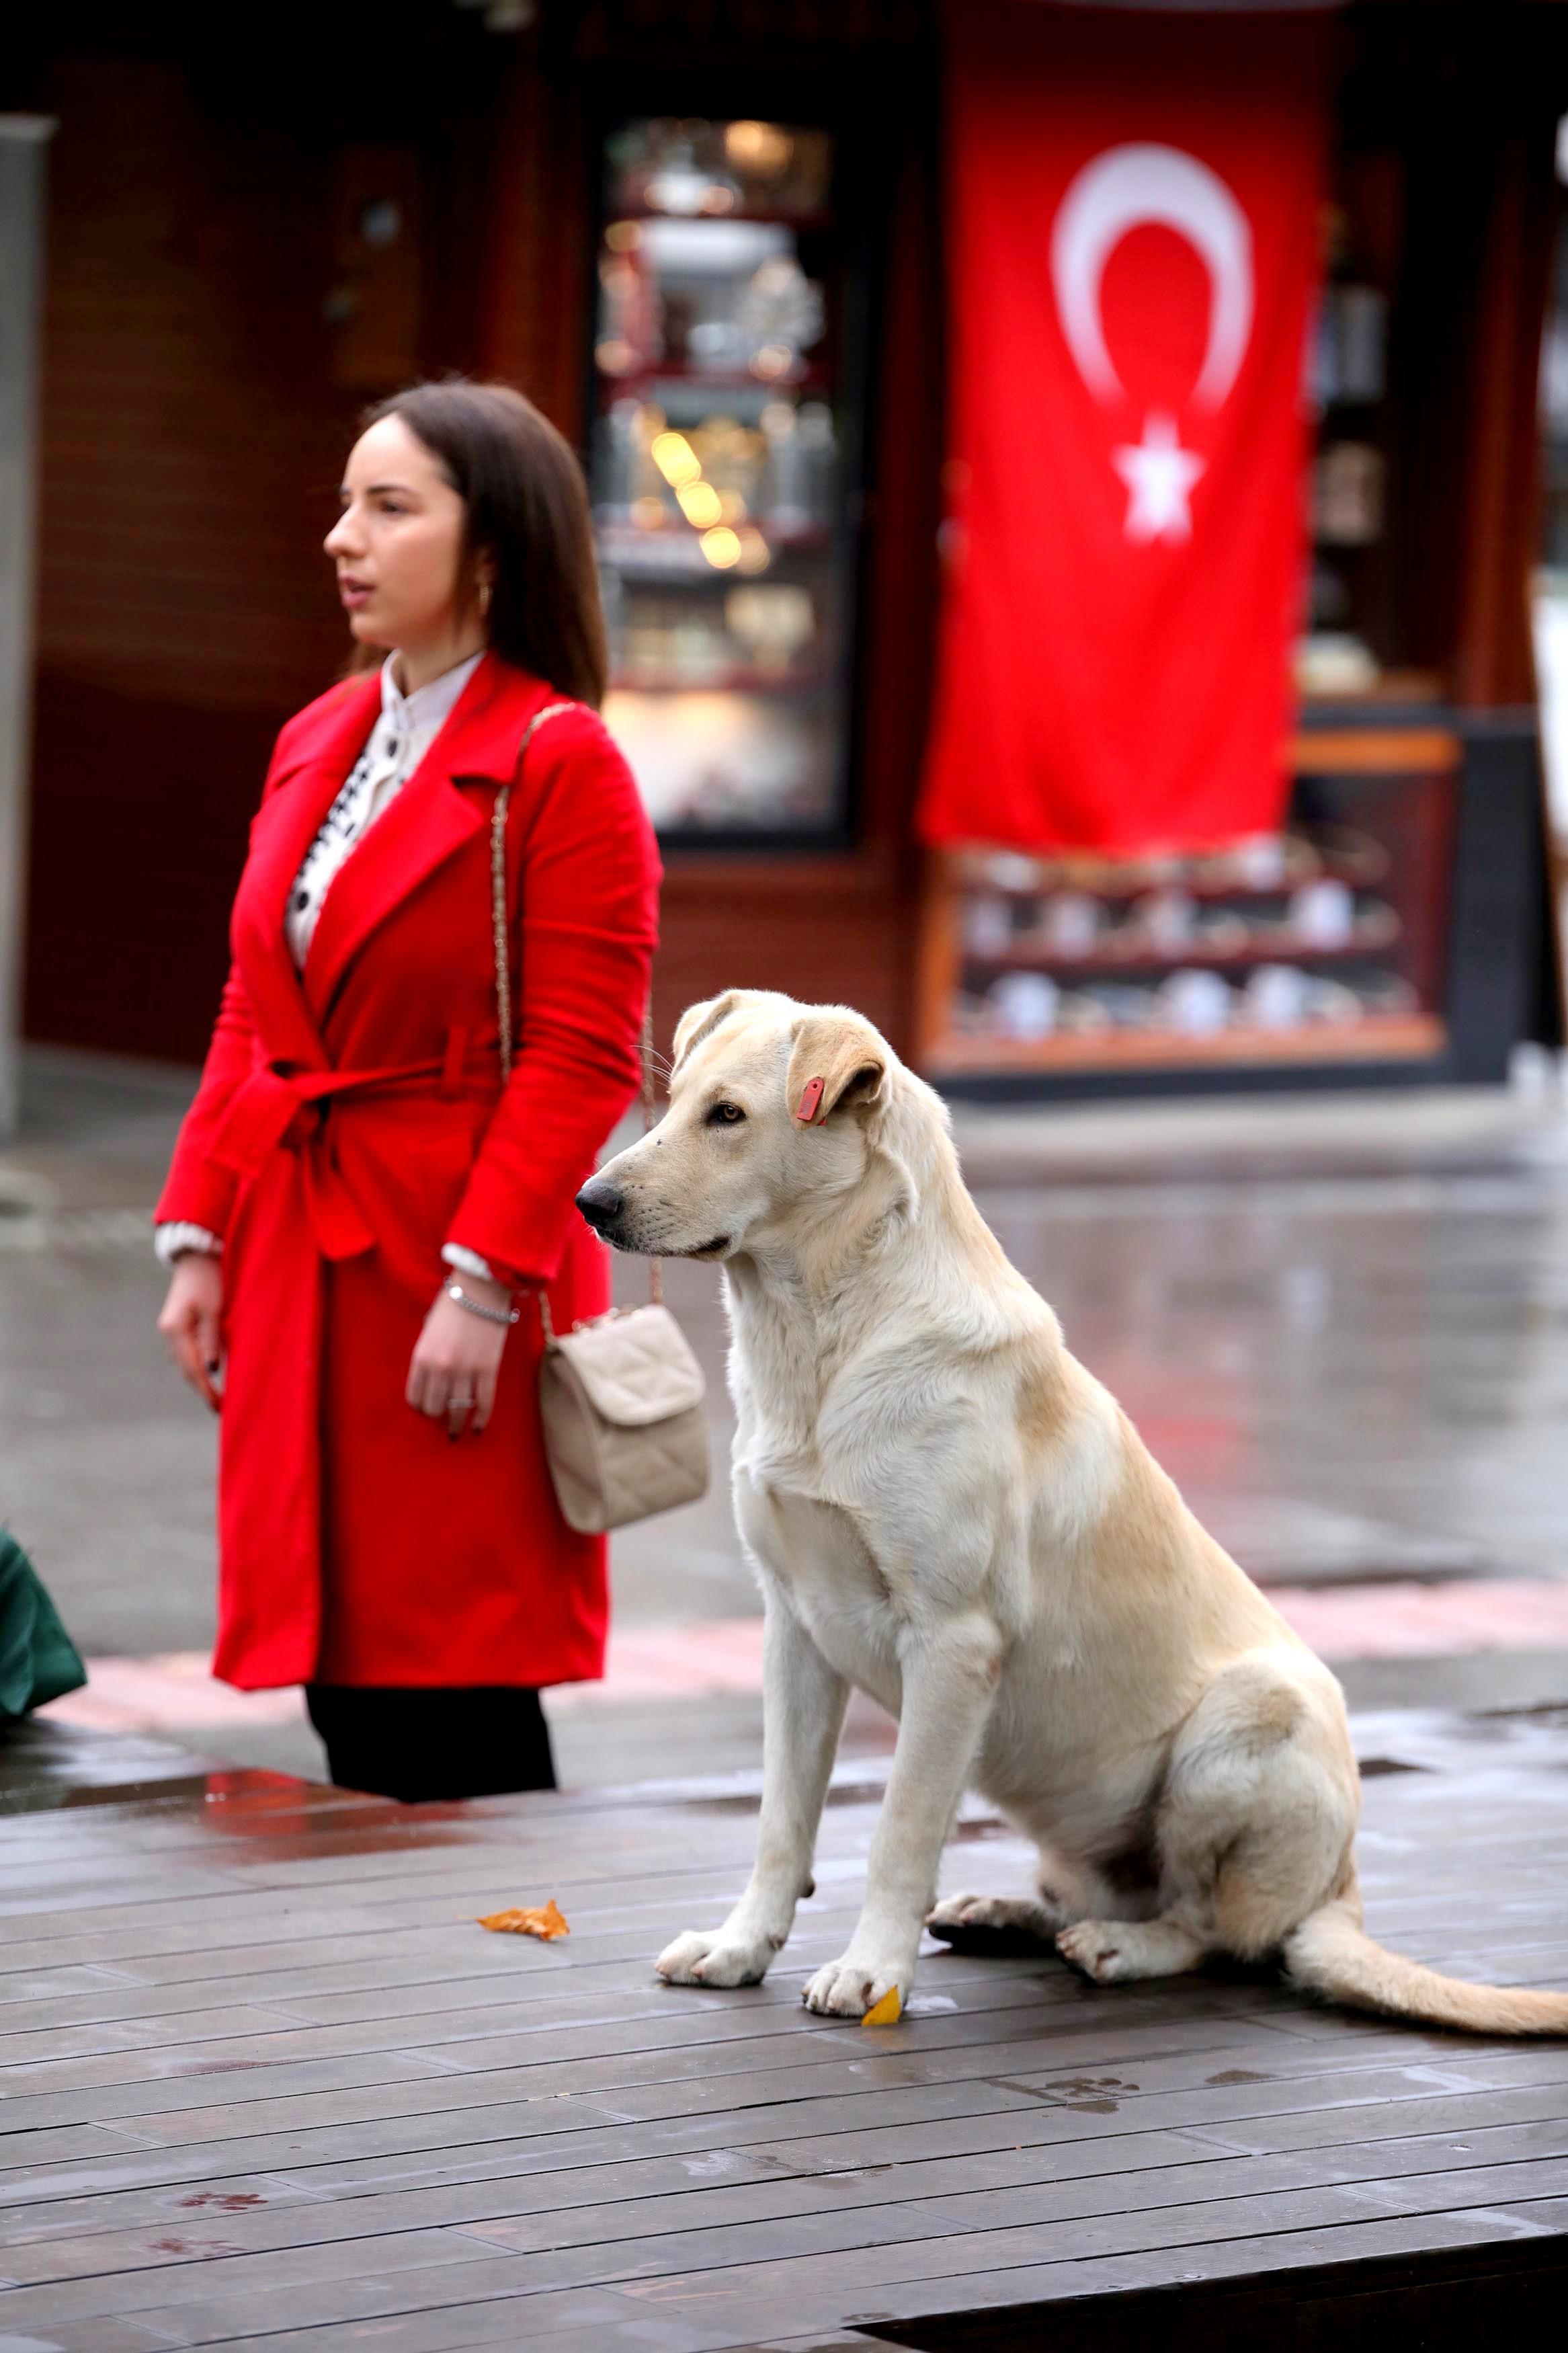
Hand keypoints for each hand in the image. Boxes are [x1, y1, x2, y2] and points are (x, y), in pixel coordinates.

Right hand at [158, 1253, 225, 1412]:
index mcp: (175, 1330)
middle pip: (187, 1370)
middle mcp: (170, 1333)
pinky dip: (200, 1366)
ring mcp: (173, 1330)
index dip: (207, 1390)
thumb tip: (212, 1370)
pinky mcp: (180, 1326)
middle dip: (203, 1390)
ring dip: (201, 1380)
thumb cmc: (210, 1278)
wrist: (199, 1255)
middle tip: (222, 1410)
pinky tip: (212, 1375)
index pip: (192, 1369)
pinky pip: (189, 1353)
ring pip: (187, 1363)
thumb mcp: (215, 1309)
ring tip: (219, 1398)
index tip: (221, 1407)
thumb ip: (212, 1339)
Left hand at [407, 1273, 526, 1439]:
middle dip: (437, 1415)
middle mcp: (440, 1368)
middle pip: (435, 1407)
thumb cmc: (452, 1304)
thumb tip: (432, 1378)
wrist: (480, 1289)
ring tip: (456, 1433)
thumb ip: (428, 1355)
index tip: (424, 1409)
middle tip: (442, 1417)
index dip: (419, 1406)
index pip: (414, 1396)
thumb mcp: (428, 1330)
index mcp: (421, 1357)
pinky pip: (484, 1402)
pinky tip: (478, 1428)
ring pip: (458, 1409)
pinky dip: (481, 1418)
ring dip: (456, 1425)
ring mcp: (465, 1371)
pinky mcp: (488, 1370)